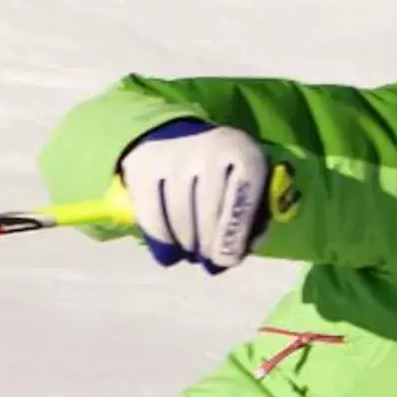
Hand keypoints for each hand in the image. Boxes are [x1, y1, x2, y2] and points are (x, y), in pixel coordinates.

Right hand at [119, 119, 273, 272]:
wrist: (179, 135)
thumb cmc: (225, 171)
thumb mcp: (250, 182)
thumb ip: (255, 217)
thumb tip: (236, 252)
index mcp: (243, 153)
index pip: (241, 198)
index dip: (234, 235)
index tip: (228, 260)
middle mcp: (207, 150)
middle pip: (208, 212)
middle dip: (209, 246)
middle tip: (209, 260)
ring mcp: (171, 157)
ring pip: (179, 216)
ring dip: (186, 244)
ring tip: (190, 253)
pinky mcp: (141, 166)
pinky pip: (150, 214)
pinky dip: (161, 240)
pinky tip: (168, 252)